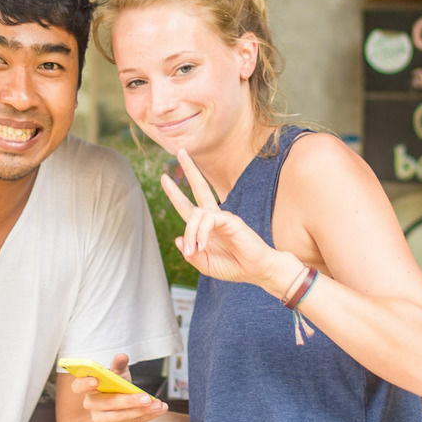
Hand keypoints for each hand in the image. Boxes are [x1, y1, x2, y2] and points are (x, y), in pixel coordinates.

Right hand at [73, 352, 167, 421]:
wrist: (127, 405)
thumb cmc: (119, 385)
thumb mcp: (120, 373)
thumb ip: (119, 365)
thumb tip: (122, 356)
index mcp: (88, 387)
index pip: (78, 386)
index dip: (84, 383)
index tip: (96, 380)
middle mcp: (90, 404)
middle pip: (106, 403)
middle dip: (128, 401)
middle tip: (147, 397)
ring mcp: (99, 419)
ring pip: (119, 417)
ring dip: (141, 411)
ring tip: (157, 404)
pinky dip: (145, 417)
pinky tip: (157, 410)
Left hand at [161, 149, 287, 289]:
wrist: (257, 270)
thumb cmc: (234, 267)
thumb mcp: (205, 264)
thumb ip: (191, 254)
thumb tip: (177, 238)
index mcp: (206, 227)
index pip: (188, 206)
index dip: (174, 193)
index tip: (164, 177)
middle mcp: (214, 218)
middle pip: (199, 187)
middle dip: (189, 170)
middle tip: (180, 151)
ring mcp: (223, 217)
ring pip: (197, 214)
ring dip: (191, 232)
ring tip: (195, 250)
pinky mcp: (231, 220)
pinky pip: (208, 220)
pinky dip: (201, 232)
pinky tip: (203, 244)